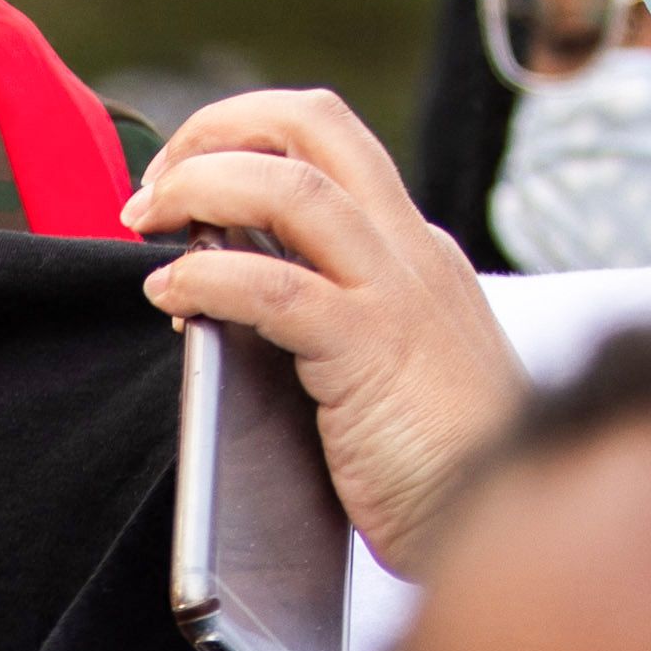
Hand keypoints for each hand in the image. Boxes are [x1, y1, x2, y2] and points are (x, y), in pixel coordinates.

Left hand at [129, 90, 540, 571]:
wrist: (504, 528)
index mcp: (414, 249)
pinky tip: (171, 296)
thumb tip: (225, 287)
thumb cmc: (435, 467)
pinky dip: (206, 277)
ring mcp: (397, 295)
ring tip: (145, 222)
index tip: (181, 183)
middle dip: (216, 127)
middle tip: (154, 183)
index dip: (241, 140)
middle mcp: (410, 251)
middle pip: (314, 122)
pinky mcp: (372, 353)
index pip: (326, 145)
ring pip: (290, 186)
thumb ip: (327, 314)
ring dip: (198, 185)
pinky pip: (275, 287)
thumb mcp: (387, 364)